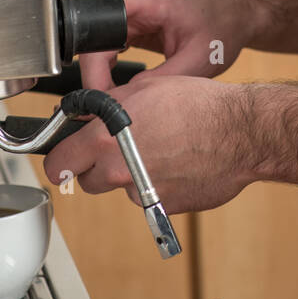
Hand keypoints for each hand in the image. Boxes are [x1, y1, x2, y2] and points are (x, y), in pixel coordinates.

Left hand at [43, 72, 255, 213]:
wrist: (239, 133)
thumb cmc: (197, 105)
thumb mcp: (144, 89)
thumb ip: (106, 108)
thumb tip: (86, 119)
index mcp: (106, 139)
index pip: (58, 164)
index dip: (60, 160)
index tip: (64, 158)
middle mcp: (119, 171)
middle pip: (87, 181)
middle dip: (97, 166)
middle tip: (117, 148)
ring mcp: (140, 194)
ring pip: (121, 188)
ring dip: (130, 175)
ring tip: (160, 150)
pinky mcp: (163, 209)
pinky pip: (148, 199)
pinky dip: (157, 185)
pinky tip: (177, 163)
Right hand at [62, 0, 253, 89]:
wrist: (236, 15)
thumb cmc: (223, 26)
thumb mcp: (199, 59)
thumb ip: (163, 81)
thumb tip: (128, 102)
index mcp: (145, 0)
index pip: (94, 19)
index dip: (88, 58)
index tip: (98, 91)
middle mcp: (129, 2)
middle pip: (87, 35)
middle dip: (88, 70)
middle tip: (101, 102)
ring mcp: (128, 13)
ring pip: (92, 45)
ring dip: (96, 73)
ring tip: (113, 99)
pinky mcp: (130, 26)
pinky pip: (104, 49)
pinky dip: (104, 71)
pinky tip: (117, 89)